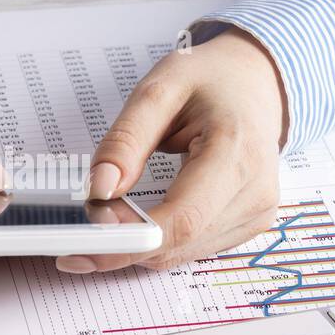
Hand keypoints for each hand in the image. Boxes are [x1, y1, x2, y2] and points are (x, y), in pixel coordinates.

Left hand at [56, 28, 287, 273]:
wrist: (255, 83)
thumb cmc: (211, 81)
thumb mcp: (159, 90)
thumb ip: (126, 140)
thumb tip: (99, 189)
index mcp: (237, 152)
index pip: (182, 218)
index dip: (129, 237)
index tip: (83, 237)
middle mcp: (254, 192)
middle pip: (178, 243)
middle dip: (122, 241)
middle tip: (79, 222)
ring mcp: (255, 214)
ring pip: (180, 254)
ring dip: (135, 244)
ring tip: (106, 212)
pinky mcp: (247, 226)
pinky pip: (190, 248)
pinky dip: (155, 241)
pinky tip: (134, 219)